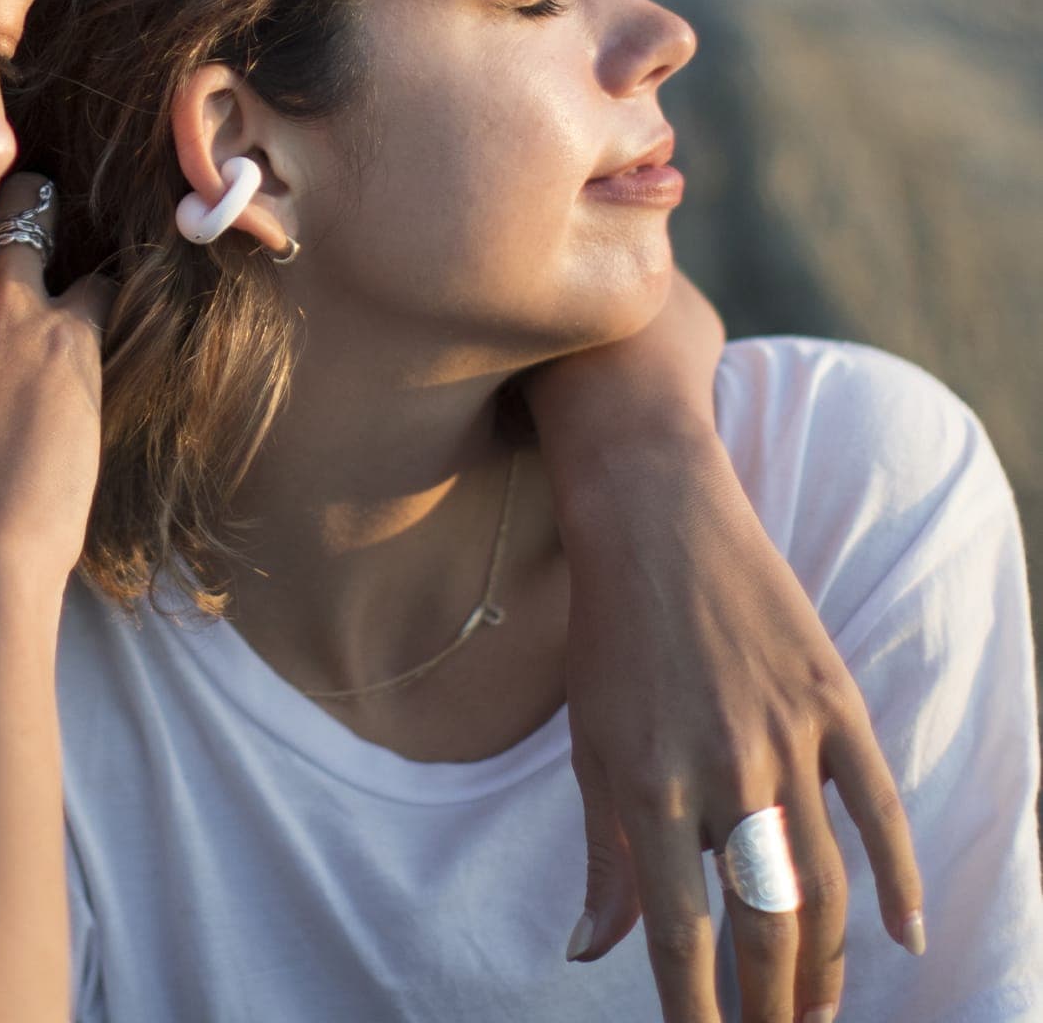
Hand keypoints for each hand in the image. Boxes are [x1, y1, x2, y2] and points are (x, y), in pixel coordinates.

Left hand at [531, 279, 922, 1022]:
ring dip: (827, 964)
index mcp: (648, 789)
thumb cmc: (609, 639)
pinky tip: (905, 936)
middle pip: (765, 923)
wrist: (655, 521)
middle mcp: (722, 772)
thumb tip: (591, 952)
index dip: (695, 1007)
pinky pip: (879, 809)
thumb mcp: (589, 746)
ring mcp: (788, 739)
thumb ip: (602, 856)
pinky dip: (898, 877)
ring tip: (819, 1015)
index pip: (680, 933)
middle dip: (771, 1002)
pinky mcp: (835, 704)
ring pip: (824, 883)